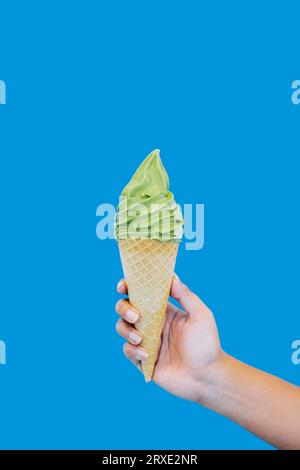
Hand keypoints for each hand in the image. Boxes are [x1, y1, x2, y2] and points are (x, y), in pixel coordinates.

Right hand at [115, 276, 224, 402]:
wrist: (207, 377)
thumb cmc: (207, 345)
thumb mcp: (200, 315)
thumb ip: (186, 295)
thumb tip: (171, 276)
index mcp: (164, 310)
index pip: (141, 293)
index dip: (128, 287)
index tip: (122, 286)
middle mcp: (152, 324)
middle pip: (125, 308)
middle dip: (124, 308)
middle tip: (136, 316)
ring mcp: (146, 341)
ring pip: (122, 328)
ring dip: (126, 330)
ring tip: (140, 338)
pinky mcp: (143, 360)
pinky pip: (127, 351)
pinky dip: (133, 350)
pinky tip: (148, 355)